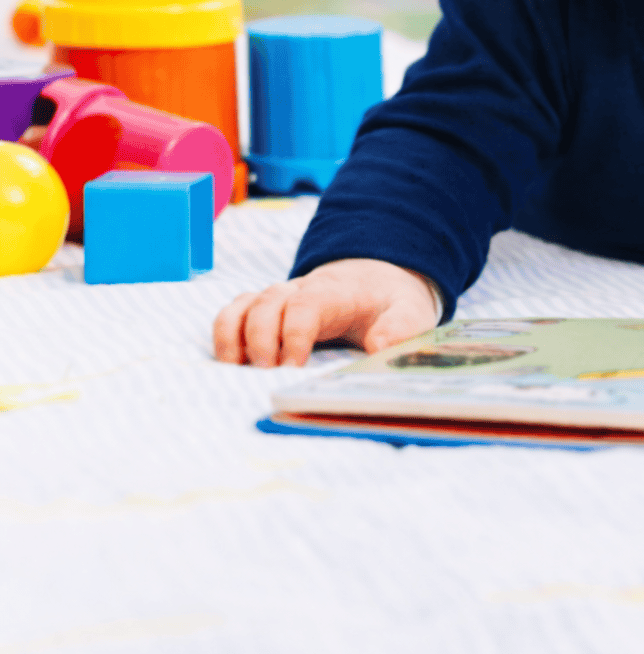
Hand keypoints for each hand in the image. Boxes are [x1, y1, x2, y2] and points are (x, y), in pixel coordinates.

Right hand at [212, 258, 439, 366]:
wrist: (378, 279)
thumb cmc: (390, 301)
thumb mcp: (410, 312)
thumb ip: (399, 328)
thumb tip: (379, 347)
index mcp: (335, 290)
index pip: (306, 304)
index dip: (294, 333)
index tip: (293, 367)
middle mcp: (300, 289)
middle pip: (268, 303)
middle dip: (260, 339)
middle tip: (265, 375)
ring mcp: (280, 297)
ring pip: (244, 305)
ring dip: (233, 335)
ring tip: (234, 370)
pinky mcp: (266, 308)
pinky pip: (235, 312)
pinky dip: (224, 333)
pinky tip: (228, 363)